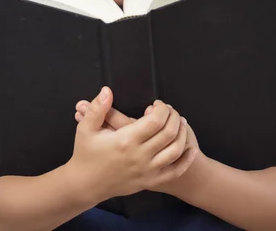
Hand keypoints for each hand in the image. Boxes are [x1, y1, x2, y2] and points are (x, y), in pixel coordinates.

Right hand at [68, 87, 198, 200]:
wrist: (85, 185)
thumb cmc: (86, 154)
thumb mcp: (86, 128)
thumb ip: (97, 108)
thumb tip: (107, 90)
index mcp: (126, 140)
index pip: (156, 121)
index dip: (162, 109)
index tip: (158, 104)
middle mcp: (140, 156)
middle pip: (169, 133)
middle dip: (174, 117)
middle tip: (169, 111)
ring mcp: (147, 170)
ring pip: (176, 150)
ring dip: (182, 133)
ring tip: (180, 123)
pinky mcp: (150, 181)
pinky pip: (174, 171)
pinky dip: (186, 159)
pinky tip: (190, 149)